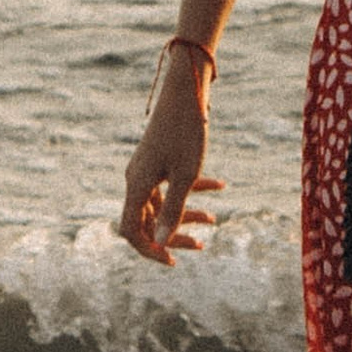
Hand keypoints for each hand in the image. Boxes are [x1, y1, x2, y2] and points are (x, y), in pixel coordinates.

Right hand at [116, 59, 225, 262]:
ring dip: (186, 213)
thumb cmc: (187, 132)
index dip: (149, 250)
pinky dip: (193, 188)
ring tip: (215, 220)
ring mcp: (146, 168)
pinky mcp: (158, 158)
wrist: (187, 91)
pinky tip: (220, 186)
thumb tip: (163, 244)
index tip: (172, 261)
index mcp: (136, 186)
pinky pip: (170, 183)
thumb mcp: (185, 176)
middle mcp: (135, 179)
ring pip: (162, 202)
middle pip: (147, 220)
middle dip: (173, 234)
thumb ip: (173, 211)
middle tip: (200, 245)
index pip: (131, 231)